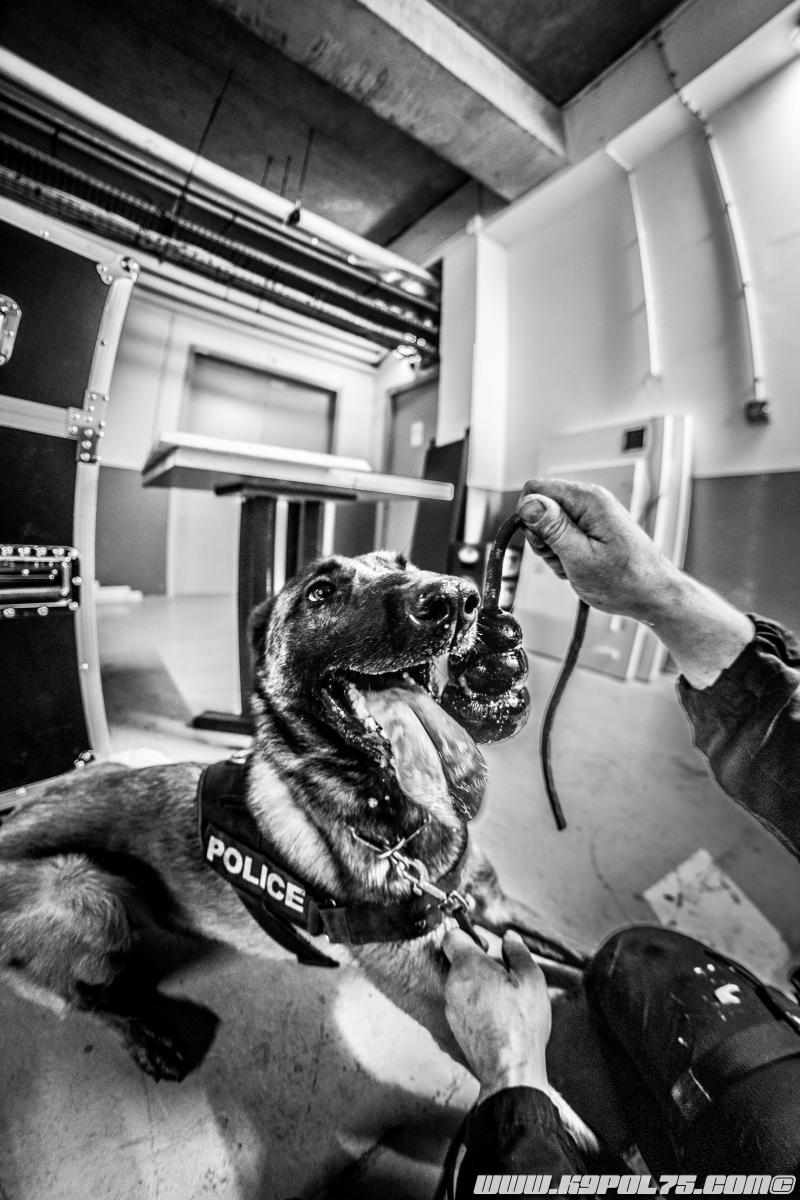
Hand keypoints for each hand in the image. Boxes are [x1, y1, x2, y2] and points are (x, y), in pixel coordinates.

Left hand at [442, 929, 551, 1102]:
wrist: (510, 1068)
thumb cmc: (520, 1023)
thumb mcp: (531, 978)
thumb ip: (517, 951)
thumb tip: (509, 938)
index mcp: (468, 966)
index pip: (453, 936)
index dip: (469, 934)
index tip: (487, 944)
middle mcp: (453, 985)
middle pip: (459, 961)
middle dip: (480, 962)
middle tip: (505, 973)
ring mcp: (452, 1008)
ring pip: (462, 984)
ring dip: (480, 984)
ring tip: (506, 998)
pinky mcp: (456, 1027)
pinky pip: (464, 1005)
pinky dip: (478, 1004)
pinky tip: (499, 1016)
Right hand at [516, 476, 753, 687]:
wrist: (653, 595)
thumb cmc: (625, 581)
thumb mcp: (580, 558)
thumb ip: (552, 529)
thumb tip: (527, 503)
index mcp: (588, 500)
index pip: (535, 489)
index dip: (528, 517)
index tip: (543, 543)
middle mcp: (589, 501)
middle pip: (540, 508)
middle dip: (542, 538)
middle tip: (563, 560)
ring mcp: (591, 515)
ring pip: (548, 526)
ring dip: (553, 551)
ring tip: (575, 567)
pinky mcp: (592, 528)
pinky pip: (562, 537)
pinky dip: (564, 555)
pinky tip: (580, 567)